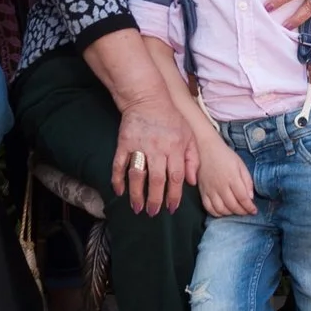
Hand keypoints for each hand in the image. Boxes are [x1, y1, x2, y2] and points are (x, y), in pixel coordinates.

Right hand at [112, 100, 198, 216]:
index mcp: (175, 148)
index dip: (174, 195)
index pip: (176, 177)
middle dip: (155, 199)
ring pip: (137, 175)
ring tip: (137, 208)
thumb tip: (191, 182)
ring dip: (136, 193)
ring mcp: (139, 146)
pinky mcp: (124, 142)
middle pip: (157, 179)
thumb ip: (192, 158)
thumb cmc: (170, 118)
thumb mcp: (189, 135)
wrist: (147, 98)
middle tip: (153, 213)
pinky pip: (119, 164)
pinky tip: (119, 191)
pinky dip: (117, 178)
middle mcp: (157, 148)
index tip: (171, 209)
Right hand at [194, 136, 255, 217]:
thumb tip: (250, 197)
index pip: (243, 198)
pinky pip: (208, 207)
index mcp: (232, 178)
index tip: (254, 211)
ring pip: (221, 209)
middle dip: (242, 212)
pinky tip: (223, 211)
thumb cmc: (226, 156)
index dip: (249, 207)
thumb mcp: (241, 165)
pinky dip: (216, 213)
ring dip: (230, 213)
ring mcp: (210, 189)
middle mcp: (220, 186)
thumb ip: (247, 181)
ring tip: (235, 211)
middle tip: (246, 212)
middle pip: (232, 205)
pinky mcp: (202, 191)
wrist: (206, 149)